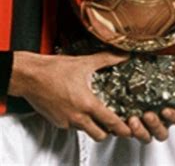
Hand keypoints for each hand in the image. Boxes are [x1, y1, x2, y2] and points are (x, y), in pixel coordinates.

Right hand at [9, 50, 131, 140]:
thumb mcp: (85, 62)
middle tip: (116, 123)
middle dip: (109, 131)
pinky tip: (81, 109)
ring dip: (94, 126)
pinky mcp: (57, 122)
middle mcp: (77, 117)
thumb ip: (107, 59)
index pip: (110, 122)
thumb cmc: (54, 69)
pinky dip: (80, 122)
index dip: (122, 127)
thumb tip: (123, 55)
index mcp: (87, 104)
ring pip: (85, 131)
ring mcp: (66, 121)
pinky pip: (72, 126)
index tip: (129, 129)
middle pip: (99, 135)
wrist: (30, 76)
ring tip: (100, 115)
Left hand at [126, 58, 174, 141]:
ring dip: (141, 131)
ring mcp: (148, 126)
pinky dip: (129, 129)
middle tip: (148, 114)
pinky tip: (126, 120)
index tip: (166, 109)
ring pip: (148, 137)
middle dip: (156, 125)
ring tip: (134, 119)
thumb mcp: (172, 69)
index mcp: (174, 111)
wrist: (139, 75)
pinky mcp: (134, 126)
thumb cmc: (161, 76)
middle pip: (163, 133)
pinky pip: (132, 134)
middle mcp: (162, 122)